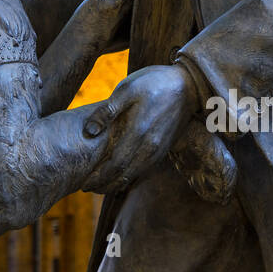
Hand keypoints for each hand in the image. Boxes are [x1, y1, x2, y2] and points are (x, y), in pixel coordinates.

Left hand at [80, 65, 197, 193]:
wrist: (189, 85)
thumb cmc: (154, 83)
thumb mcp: (127, 89)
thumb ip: (107, 111)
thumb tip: (89, 131)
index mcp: (138, 132)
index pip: (115, 165)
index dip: (98, 177)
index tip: (83, 182)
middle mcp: (150, 147)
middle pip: (124, 175)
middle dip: (104, 185)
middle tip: (86, 188)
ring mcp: (159, 150)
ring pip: (135, 176)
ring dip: (116, 184)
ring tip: (100, 187)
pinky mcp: (164, 149)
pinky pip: (146, 171)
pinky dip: (131, 179)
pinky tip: (121, 179)